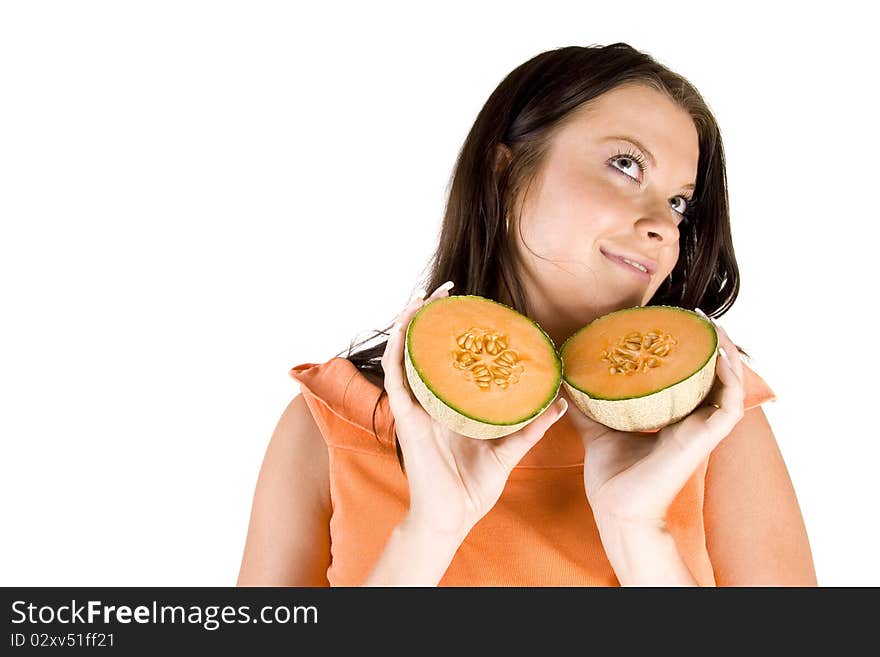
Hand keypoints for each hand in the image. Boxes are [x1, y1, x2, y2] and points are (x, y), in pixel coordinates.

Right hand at [381, 282, 568, 541]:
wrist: (450, 519)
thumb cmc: (473, 488)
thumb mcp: (508, 451)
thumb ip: (530, 427)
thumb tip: (559, 402)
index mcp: (452, 405)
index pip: (450, 359)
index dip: (456, 331)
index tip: (473, 306)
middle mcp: (431, 401)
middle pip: (426, 349)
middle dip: (432, 316)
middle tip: (449, 290)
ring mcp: (416, 408)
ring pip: (405, 355)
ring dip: (410, 323)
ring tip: (424, 298)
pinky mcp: (406, 418)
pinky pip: (397, 377)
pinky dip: (398, 349)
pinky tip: (406, 327)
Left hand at [563, 310, 744, 527]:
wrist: (617, 509)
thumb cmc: (612, 477)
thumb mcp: (597, 429)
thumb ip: (587, 404)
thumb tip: (565, 378)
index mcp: (673, 418)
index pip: (690, 376)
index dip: (688, 349)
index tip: (673, 321)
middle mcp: (693, 420)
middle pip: (714, 373)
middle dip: (710, 342)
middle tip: (695, 314)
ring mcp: (703, 429)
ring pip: (729, 382)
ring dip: (725, 350)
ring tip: (710, 324)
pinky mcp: (706, 438)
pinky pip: (730, 402)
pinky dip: (729, 375)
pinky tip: (718, 353)